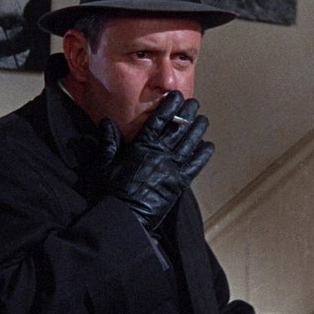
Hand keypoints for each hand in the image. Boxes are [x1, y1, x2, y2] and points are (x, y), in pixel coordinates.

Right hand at [100, 92, 214, 230]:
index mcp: (141, 147)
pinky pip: (195, 165)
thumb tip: (106, 122)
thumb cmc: (112, 192)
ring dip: (198, 130)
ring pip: (189, 143)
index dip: (168, 107)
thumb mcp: (105, 164)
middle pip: (177, 128)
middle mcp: (159, 154)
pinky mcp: (179, 183)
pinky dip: (203, 155)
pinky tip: (208, 146)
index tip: (176, 96)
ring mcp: (171, 168)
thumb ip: (109, 142)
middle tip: (194, 103)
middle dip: (187, 114)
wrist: (125, 217)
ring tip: (203, 119)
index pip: (158, 121)